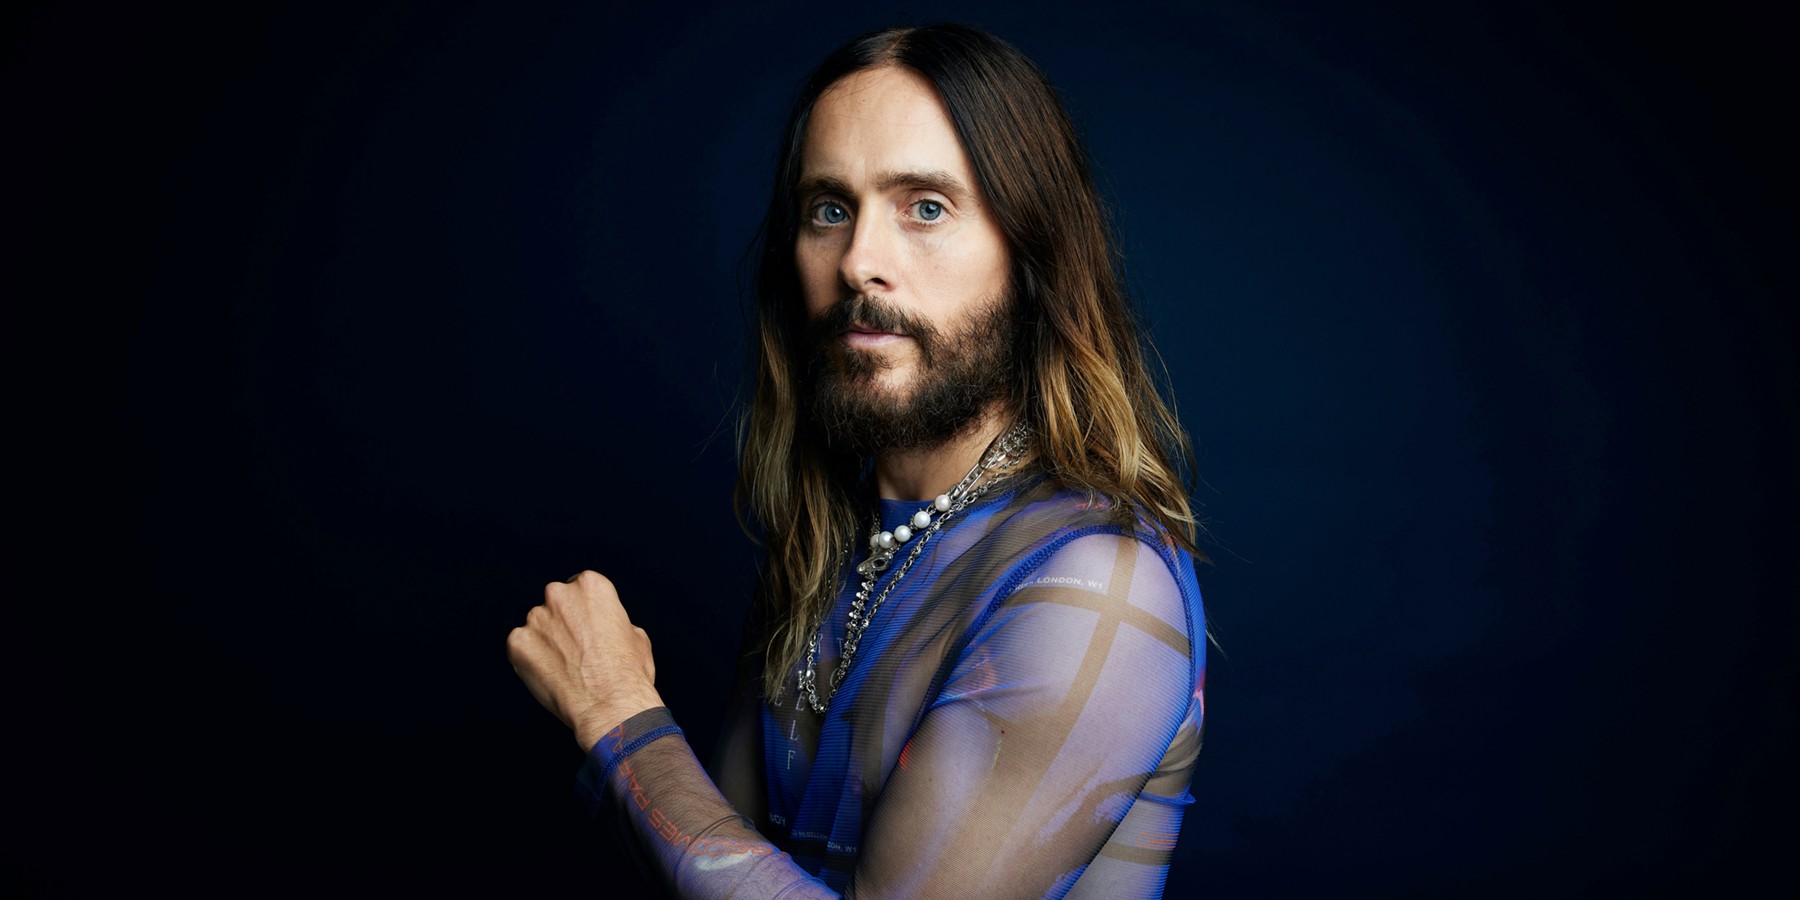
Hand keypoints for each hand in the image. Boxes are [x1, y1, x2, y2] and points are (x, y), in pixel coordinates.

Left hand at [507, 570, 664, 750]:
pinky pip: (520, 648)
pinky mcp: (517, 642)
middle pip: (555, 603)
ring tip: (564, 669)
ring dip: (546, 642)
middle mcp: (559, 594)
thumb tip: (603, 628)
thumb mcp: (635, 635)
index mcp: (591, 585)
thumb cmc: (629, 673)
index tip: (587, 630)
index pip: (579, 588)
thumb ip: (612, 622)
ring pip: (537, 627)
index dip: (584, 612)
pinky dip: (530, 660)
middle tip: (576, 650)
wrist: (610, 706)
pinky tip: (550, 676)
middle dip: (562, 622)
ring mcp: (535, 618)